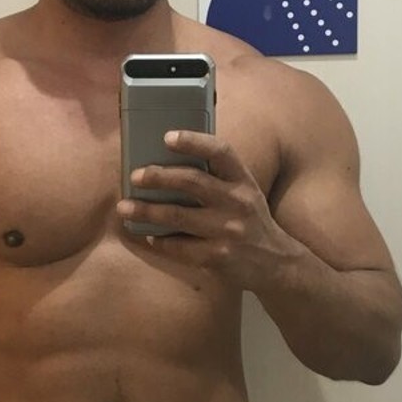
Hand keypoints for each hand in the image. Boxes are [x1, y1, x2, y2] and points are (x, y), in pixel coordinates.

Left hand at [117, 129, 287, 282]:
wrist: (276, 264)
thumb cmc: (250, 221)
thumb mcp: (244, 194)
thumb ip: (217, 179)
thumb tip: (169, 163)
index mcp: (243, 181)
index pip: (221, 152)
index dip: (194, 142)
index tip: (168, 137)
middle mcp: (238, 202)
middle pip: (192, 181)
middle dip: (158, 176)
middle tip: (135, 176)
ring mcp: (228, 231)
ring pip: (177, 215)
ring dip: (146, 210)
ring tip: (124, 207)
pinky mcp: (218, 257)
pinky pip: (179, 246)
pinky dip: (160, 240)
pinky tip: (150, 235)